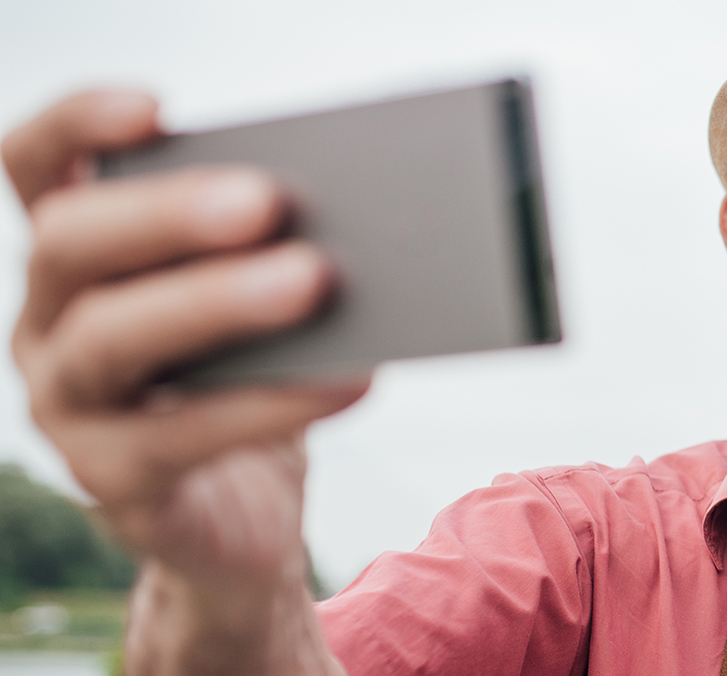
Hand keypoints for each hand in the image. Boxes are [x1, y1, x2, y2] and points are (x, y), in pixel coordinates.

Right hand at [5, 90, 365, 673]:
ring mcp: (68, 407)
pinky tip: (349, 378)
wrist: (244, 520)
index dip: (77, 126)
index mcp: (75, 258)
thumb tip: (356, 214)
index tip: (157, 108)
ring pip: (115, 340)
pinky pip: (183, 437)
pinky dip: (272, 403)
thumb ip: (270, 252)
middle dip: (167, 214)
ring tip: (313, 278)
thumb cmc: (251, 383)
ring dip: (217, 301)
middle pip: (70, 245)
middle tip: (266, 199)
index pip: (36, 167)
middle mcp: (47, 323)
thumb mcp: (253, 308)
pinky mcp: (113, 483)